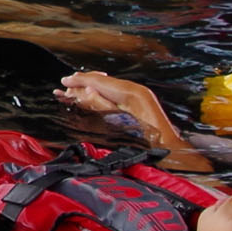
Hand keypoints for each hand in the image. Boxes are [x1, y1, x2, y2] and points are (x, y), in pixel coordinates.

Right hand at [59, 72, 188, 153]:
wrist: (168, 150)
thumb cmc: (146, 142)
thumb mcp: (119, 124)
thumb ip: (100, 106)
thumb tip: (85, 92)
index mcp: (130, 93)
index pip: (99, 81)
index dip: (79, 81)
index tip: (64, 82)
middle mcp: (135, 89)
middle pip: (103, 80)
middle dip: (83, 82)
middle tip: (65, 87)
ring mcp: (140, 94)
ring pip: (109, 84)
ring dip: (91, 86)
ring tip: (75, 90)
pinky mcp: (141, 100)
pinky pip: (116, 90)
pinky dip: (102, 91)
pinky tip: (94, 94)